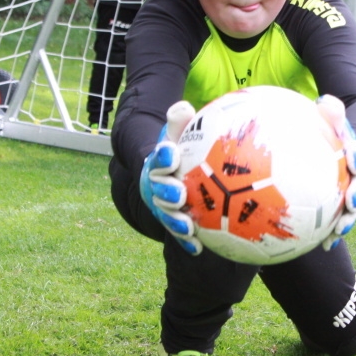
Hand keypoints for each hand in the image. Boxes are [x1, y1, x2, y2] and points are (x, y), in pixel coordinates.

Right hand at [139, 100, 202, 254]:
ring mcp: (164, 206)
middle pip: (159, 191)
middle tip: (179, 194)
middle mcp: (157, 186)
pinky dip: (187, 241)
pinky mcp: (174, 221)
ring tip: (187, 227)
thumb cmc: (181, 149)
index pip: (158, 159)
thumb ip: (180, 122)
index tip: (171, 153)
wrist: (172, 171)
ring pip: (166, 215)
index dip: (163, 158)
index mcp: (158, 164)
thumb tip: (182, 107)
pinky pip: (180, 234)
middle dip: (166, 193)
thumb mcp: (179, 133)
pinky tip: (198, 248)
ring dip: (175, 222)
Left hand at [314, 95, 355, 249]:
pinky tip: (325, 246)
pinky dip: (333, 235)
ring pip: (352, 209)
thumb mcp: (331, 120)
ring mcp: (351, 194)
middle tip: (351, 200)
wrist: (340, 153)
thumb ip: (331, 112)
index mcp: (355, 156)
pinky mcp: (340, 209)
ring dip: (348, 220)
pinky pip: (337, 223)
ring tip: (340, 230)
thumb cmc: (331, 136)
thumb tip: (325, 101)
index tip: (352, 156)